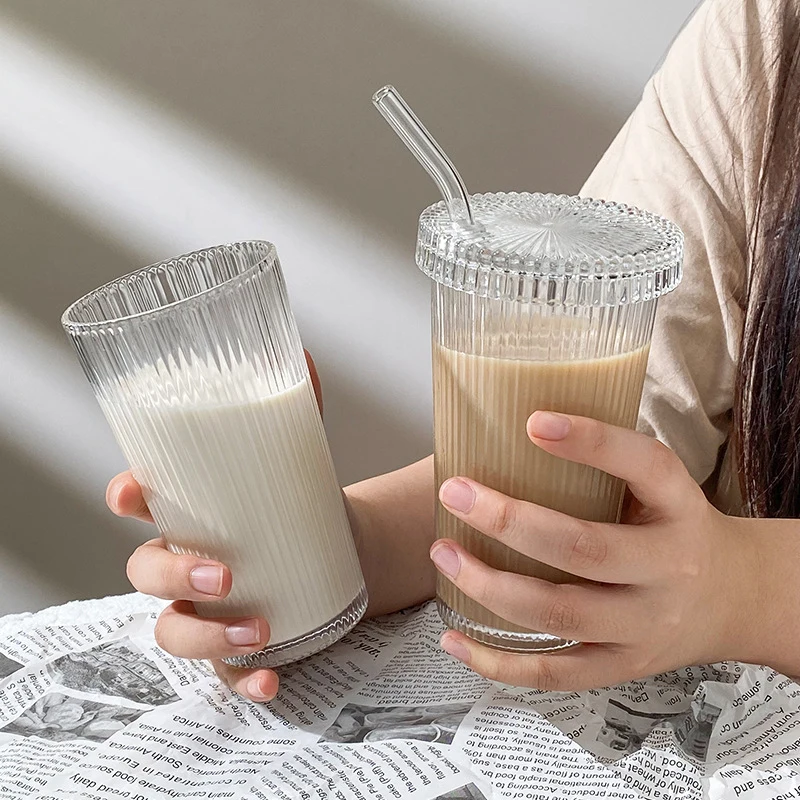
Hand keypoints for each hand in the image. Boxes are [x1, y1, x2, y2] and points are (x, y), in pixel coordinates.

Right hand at [107, 351, 323, 701]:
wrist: (341, 550)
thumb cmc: (301, 501)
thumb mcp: (299, 457)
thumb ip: (298, 409)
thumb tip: (306, 358)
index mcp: (190, 511)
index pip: (139, 502)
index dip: (126, 497)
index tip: (133, 493)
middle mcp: (186, 561)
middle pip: (146, 573)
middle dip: (172, 574)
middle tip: (222, 574)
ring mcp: (208, 608)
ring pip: (173, 630)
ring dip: (204, 635)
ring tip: (257, 626)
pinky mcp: (239, 642)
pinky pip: (224, 673)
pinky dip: (242, 679)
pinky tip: (269, 678)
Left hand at [431, 410, 758, 690]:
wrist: (735, 600)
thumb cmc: (674, 529)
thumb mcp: (662, 488)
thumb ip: (609, 465)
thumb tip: (513, 428)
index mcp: (680, 508)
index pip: (646, 465)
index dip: (591, 442)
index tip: (533, 422)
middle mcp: (669, 568)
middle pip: (584, 547)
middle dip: (508, 521)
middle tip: (455, 492)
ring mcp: (646, 625)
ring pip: (561, 611)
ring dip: (490, 585)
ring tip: (443, 554)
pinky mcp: (623, 666)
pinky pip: (556, 673)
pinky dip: (499, 663)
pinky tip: (453, 639)